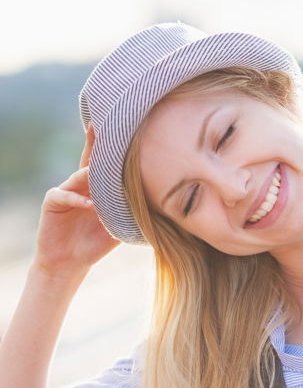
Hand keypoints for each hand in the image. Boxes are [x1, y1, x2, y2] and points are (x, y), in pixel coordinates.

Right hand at [34, 123, 120, 275]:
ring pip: (79, 176)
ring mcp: (65, 190)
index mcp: (98, 188)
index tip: (127, 131)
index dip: (114, 149)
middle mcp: (81, 184)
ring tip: (103, 173)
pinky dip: (78, 199)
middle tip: (103, 124)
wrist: (70, 262)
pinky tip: (90, 205)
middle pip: (90, 160)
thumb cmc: (97, 243)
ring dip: (91, 175)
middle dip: (96, 143)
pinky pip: (64, 195)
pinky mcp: (52, 202)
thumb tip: (164, 208)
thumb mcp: (120, 225)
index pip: (107, 165)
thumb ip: (133, 213)